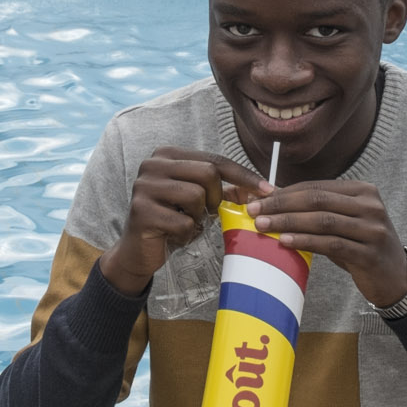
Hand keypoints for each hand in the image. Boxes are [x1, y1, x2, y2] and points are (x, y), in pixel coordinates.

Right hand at [100, 147, 269, 294]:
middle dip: (216, 198)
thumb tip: (263, 189)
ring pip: (196, 196)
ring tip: (186, 223)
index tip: (268, 190)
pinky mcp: (141, 211)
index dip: (243, 175)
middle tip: (208, 213)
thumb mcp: (199, 202)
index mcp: (168, 155)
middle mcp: (152, 164)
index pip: (215, 159)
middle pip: (207, 173)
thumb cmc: (172, 222)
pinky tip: (174, 235)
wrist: (139, 251)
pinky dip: (186, 234)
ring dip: (198, 217)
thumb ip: (226, 191)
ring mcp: (143, 186)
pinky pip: (183, 222)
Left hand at [248, 181, 406, 306]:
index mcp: (363, 191)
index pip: (316, 187)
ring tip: (264, 226)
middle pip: (317, 200)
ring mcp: (373, 229)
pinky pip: (331, 244)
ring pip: (322, 221)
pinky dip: (306, 241)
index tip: (258, 199)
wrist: (394, 277)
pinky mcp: (369, 253)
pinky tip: (286, 242)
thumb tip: (271, 200)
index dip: (285, 192)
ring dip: (289, 222)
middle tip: (255, 211)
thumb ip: (315, 210)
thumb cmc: (361, 246)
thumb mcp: (342, 223)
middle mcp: (371, 205)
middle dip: (281, 205)